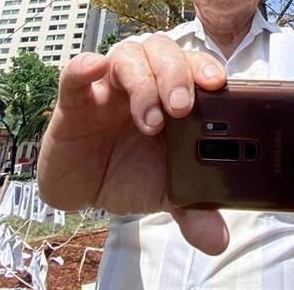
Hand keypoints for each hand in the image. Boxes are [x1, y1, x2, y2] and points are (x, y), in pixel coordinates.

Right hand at [37, 36, 230, 253]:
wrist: (84, 190)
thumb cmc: (129, 174)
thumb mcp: (165, 193)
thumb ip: (193, 209)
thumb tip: (218, 241)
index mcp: (173, 96)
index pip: (194, 66)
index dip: (206, 68)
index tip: (217, 83)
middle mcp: (145, 82)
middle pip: (165, 53)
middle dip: (177, 75)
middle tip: (181, 107)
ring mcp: (110, 86)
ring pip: (129, 56)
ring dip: (143, 81)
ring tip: (150, 119)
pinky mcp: (75, 99)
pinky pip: (76, 72)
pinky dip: (85, 66)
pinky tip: (94, 68)